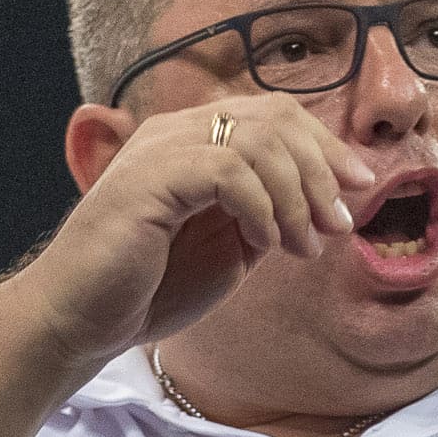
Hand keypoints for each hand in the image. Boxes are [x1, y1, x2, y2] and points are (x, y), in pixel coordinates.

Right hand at [20, 96, 380, 367]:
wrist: (81, 321)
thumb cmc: (148, 290)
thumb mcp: (227, 251)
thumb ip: (265, 219)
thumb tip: (318, 208)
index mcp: (196, 142)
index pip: (275, 115)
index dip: (325, 146)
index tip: (357, 190)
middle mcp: (178, 132)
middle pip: (275, 116)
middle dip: (321, 169)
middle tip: (337, 223)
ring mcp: (161, 150)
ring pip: (257, 139)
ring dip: (295, 195)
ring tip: (303, 246)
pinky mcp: (149, 178)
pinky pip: (227, 169)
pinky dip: (260, 207)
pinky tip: (264, 245)